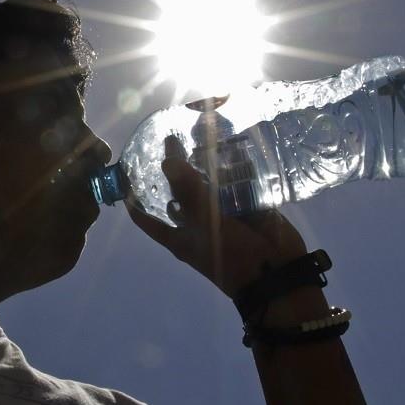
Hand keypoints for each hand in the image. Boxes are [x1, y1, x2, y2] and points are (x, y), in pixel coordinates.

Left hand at [126, 136, 310, 300]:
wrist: (278, 274)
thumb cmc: (233, 255)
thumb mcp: (206, 225)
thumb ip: (189, 192)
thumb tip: (167, 160)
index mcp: (178, 235)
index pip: (145, 216)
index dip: (132, 197)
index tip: (126, 169)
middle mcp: (196, 223)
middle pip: (178, 193)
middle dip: (174, 168)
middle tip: (169, 135)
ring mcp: (221, 214)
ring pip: (206, 184)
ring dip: (204, 163)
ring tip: (198, 130)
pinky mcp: (246, 206)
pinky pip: (235, 182)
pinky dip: (233, 165)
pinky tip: (230, 140)